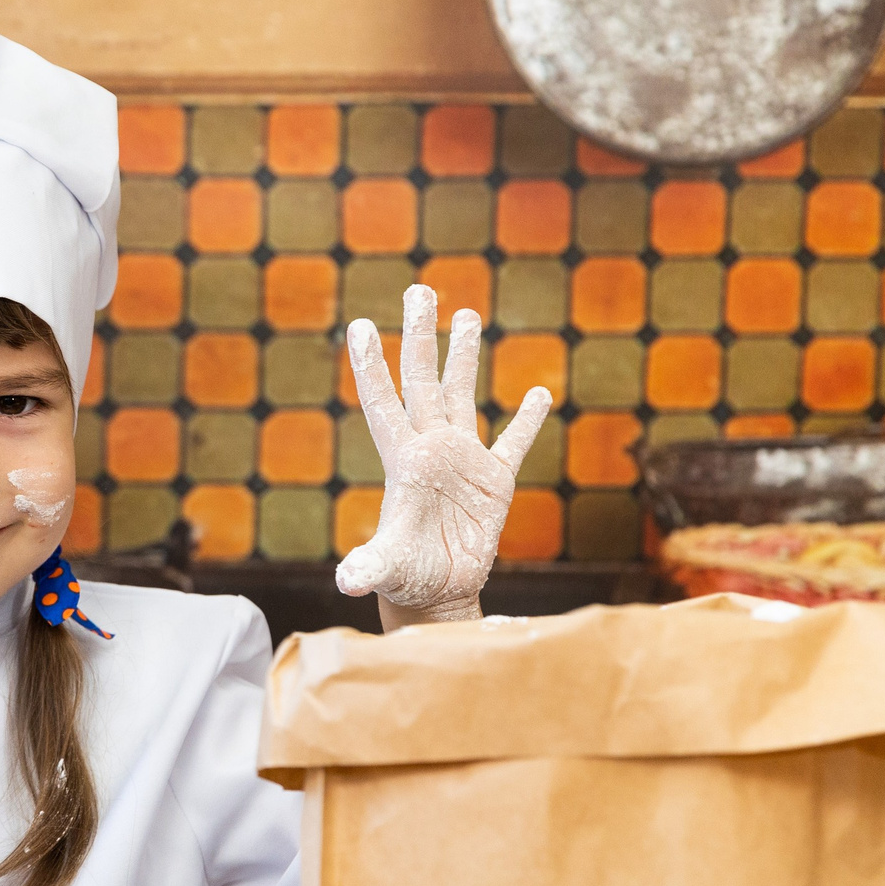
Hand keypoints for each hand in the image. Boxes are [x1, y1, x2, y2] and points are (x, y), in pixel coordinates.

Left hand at [334, 285, 551, 624]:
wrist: (436, 595)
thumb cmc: (405, 580)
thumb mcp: (386, 571)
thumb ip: (368, 567)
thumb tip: (345, 581)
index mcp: (404, 461)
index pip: (384, 402)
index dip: (373, 365)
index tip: (363, 324)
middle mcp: (431, 450)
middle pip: (424, 381)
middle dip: (422, 336)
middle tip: (420, 289)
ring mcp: (463, 462)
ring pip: (462, 396)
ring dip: (465, 357)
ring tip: (466, 315)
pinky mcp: (495, 482)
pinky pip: (513, 442)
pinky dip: (526, 419)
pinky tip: (538, 392)